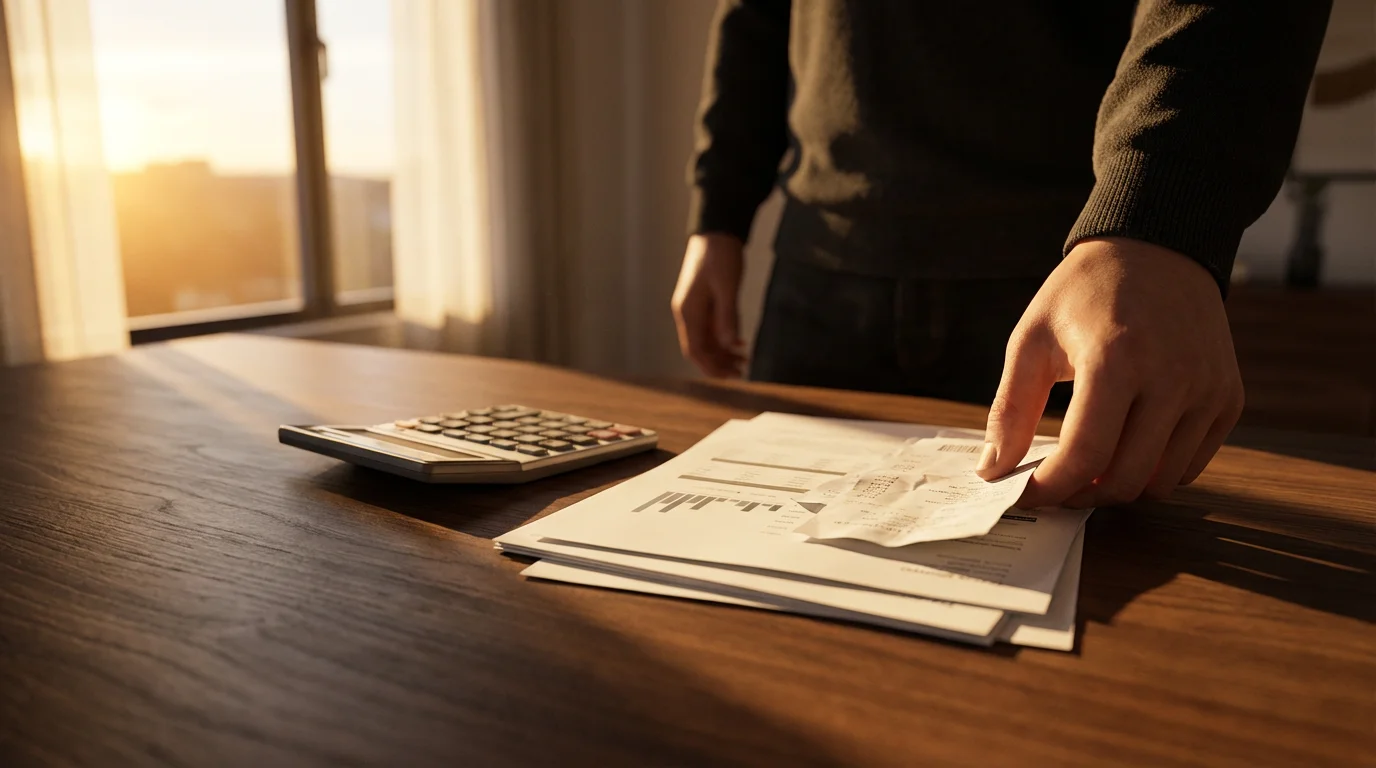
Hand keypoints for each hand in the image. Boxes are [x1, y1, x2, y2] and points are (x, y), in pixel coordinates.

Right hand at [671, 233, 747, 376]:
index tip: (731, 376)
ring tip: (744, 358)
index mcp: (688, 311)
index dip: (712, 367)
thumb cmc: (720, 256)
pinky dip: (724, 338)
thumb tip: (727, 345)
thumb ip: (727, 317)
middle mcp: (687, 313)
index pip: (695, 350)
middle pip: (699, 348)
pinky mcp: (702, 302)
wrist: (716, 230)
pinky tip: (739, 341)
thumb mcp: (727, 287)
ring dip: (723, 352)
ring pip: (705, 339)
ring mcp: (693, 308)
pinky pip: (710, 327)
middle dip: (719, 363)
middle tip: (743, 370)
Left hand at [976, 237, 1244, 507]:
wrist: (1157, 249)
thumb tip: (993, 471)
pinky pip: (1191, 464)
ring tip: (1087, 468)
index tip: (1023, 494)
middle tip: (1053, 484)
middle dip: (1079, 495)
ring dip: (1118, 487)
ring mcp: (1208, 390)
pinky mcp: (1229, 398)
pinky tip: (1124, 449)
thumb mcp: (1032, 339)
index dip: (1049, 488)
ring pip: (1161, 482)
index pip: (1084, 455)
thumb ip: (1010, 409)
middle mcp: (1173, 377)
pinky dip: (1154, 471)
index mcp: (1117, 358)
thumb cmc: (1085, 292)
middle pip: (1124, 478)